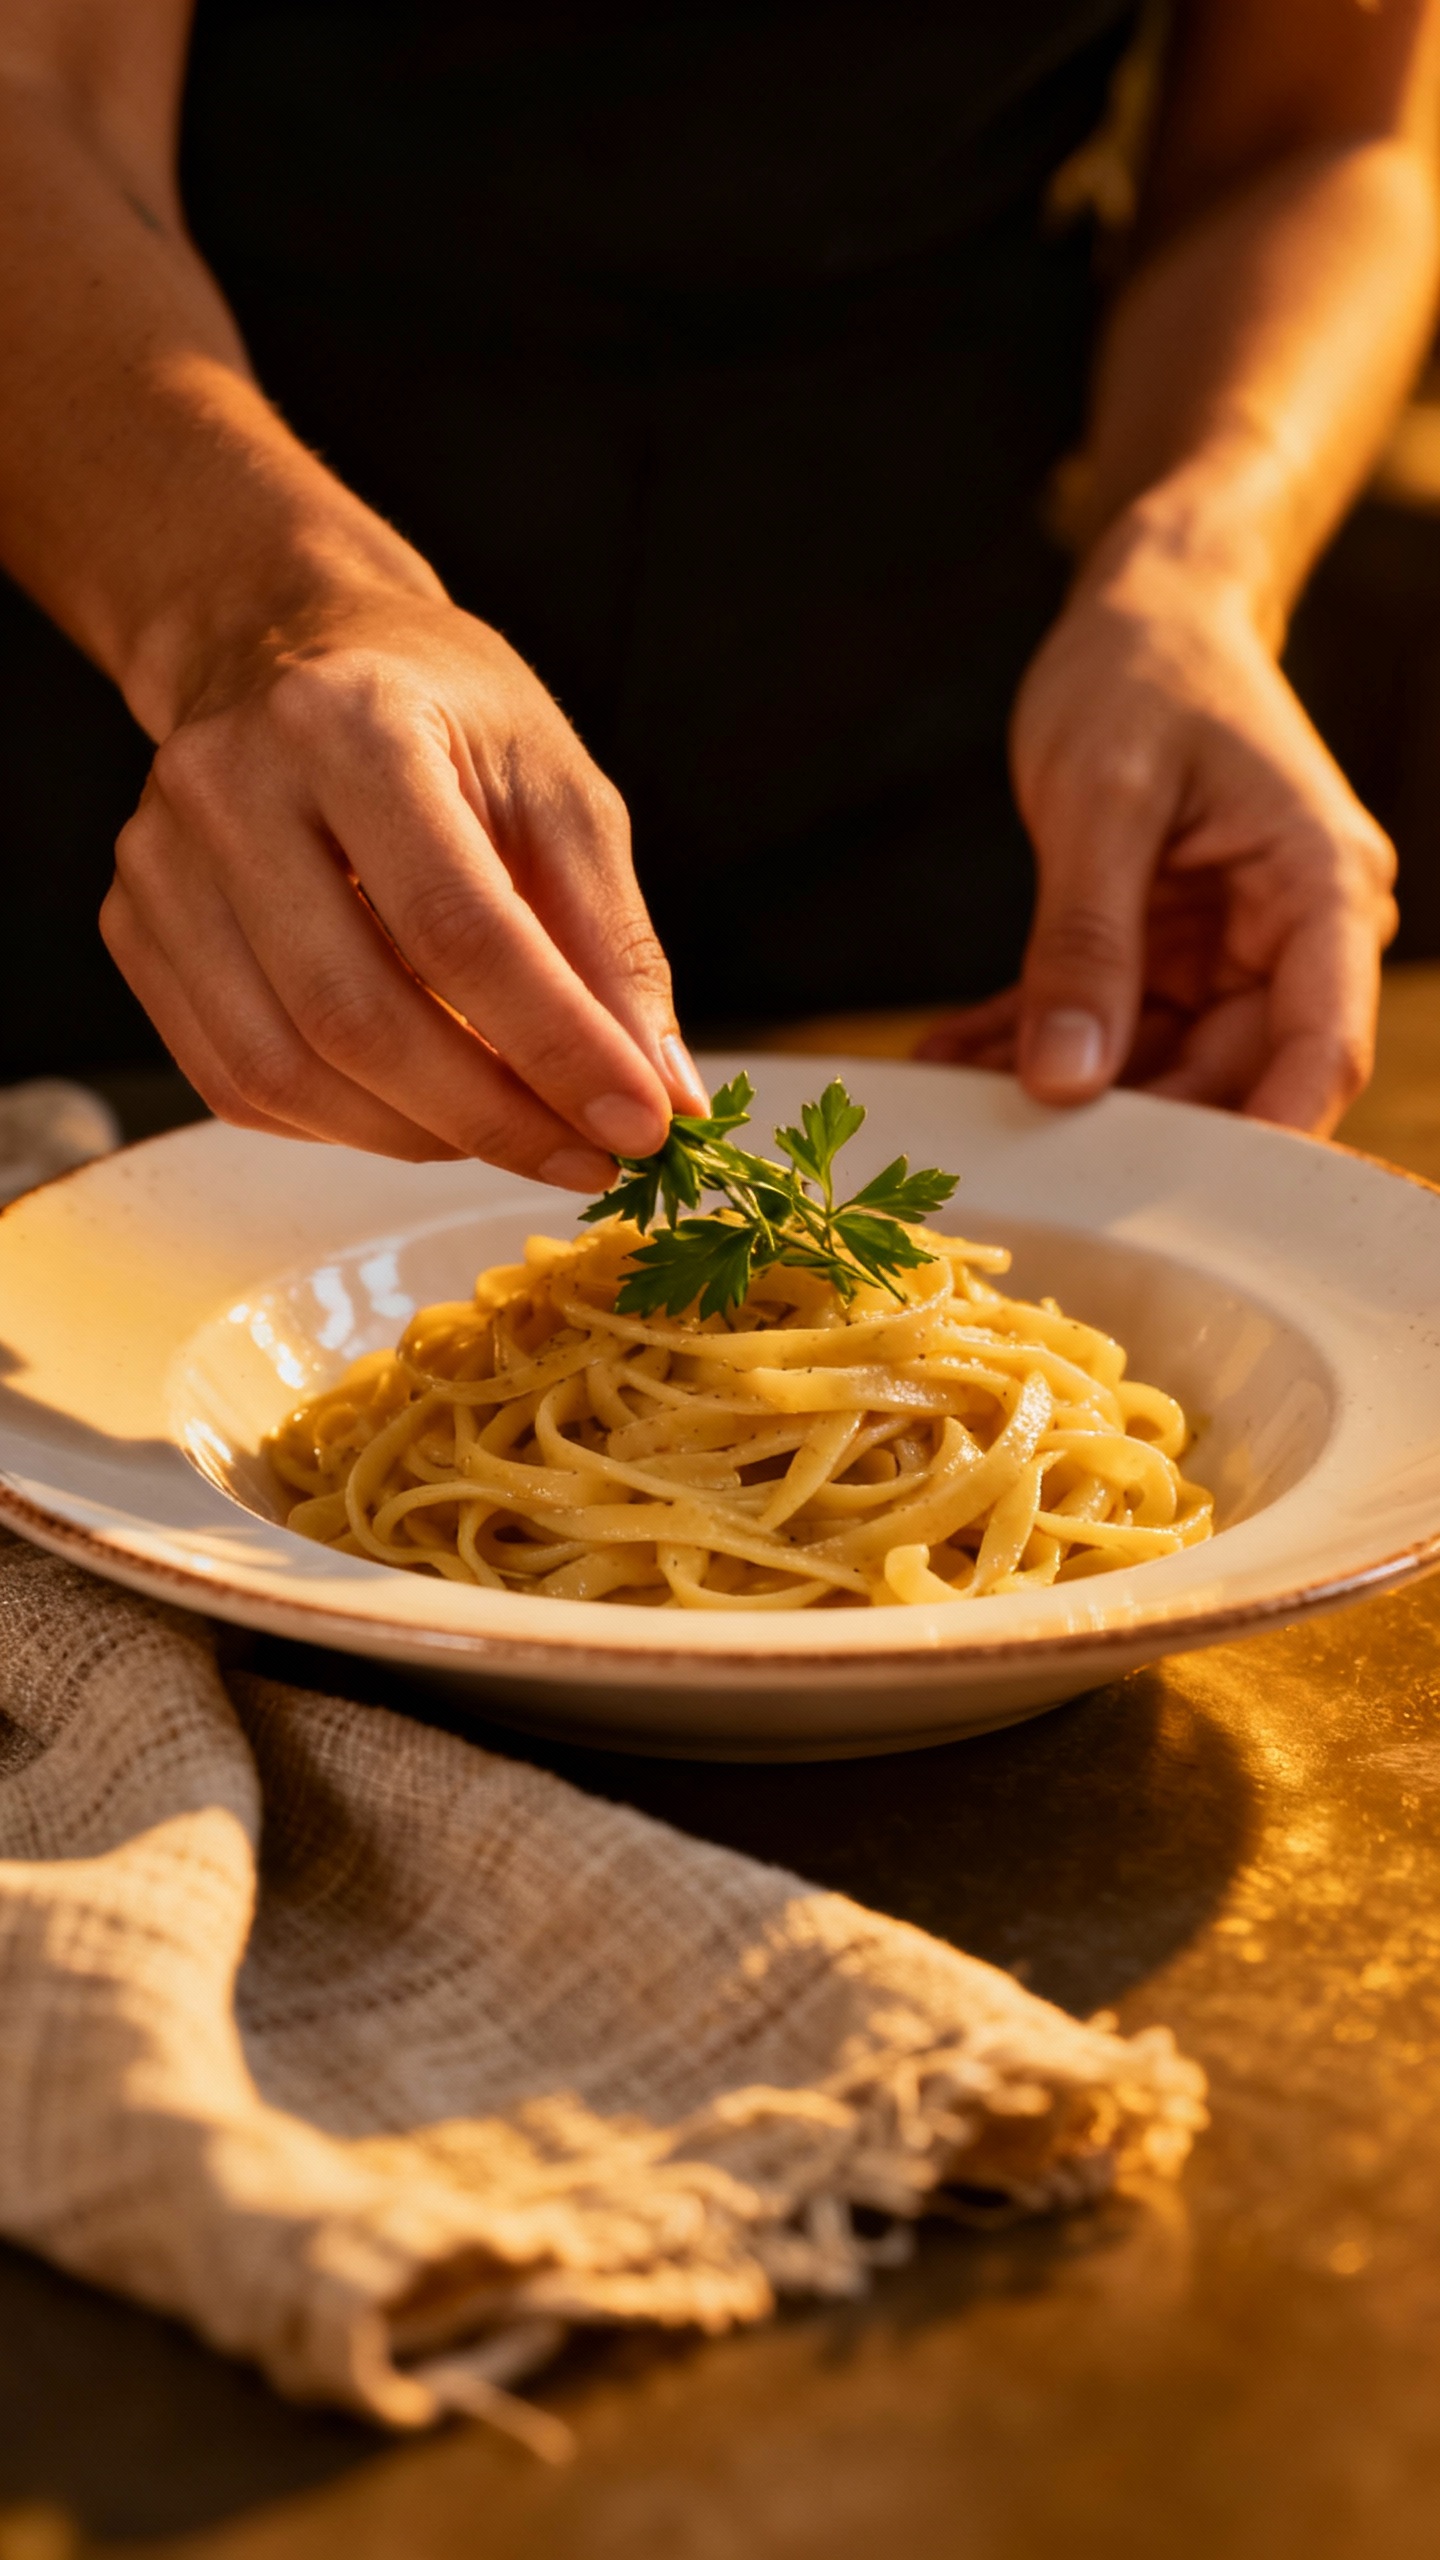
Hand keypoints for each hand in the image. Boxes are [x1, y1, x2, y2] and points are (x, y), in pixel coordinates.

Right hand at [101, 583, 708, 1180]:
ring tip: (511, 1133)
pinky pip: (236, 1081)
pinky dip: (343, 1124)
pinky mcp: (131, 926)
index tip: (638, 1127)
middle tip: (583, 1161)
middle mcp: (231, 788)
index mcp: (351, 725)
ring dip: (418, 1137)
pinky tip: (418, 1107)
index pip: (456, 927)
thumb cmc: (440, 714)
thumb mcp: (557, 790)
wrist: (287, 648)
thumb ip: (611, 945)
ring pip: (285, 1070)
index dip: (555, 1046)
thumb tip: (663, 1097)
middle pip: (356, 1016)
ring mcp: (161, 863)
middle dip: (489, 1117)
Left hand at [918, 535, 1397, 1134]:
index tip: (1177, 1207)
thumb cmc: (1142, 674)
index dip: (1263, 1140)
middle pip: (1233, 1078)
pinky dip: (1033, 1044)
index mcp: (1322, 892)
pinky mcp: (1169, 952)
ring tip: (951, 1106)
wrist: (1144, 612)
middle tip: (1009, 1160)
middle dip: (1125, 1125)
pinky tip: (953, 1063)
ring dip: (1060, 1091)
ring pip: (1161, 1068)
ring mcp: (1230, 951)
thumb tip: (1067, 1083)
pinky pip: (1108, 1027)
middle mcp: (1293, 937)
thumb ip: (1086, 944)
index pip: (1319, 1050)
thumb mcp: (1101, 802)